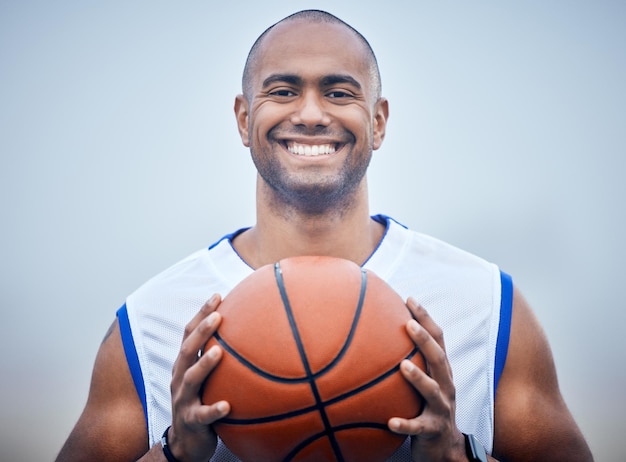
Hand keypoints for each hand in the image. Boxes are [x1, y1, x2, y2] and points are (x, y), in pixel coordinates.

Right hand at [167, 294, 230, 461]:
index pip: (189, 334)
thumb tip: (251, 334)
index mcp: (184, 366)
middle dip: (201, 331)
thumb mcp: (207, 379)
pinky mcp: (191, 421)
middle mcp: (180, 378)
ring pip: (190, 379)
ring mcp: (183, 400)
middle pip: (187, 350)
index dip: (201, 314)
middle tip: (218, 315)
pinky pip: (203, 415)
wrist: (185, 443)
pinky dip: (214, 409)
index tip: (217, 295)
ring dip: (204, 365)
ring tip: (219, 352)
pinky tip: (228, 405)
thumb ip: (220, 358)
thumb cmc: (201, 402)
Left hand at [388, 298, 465, 461]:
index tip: (409, 298)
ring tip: (402, 366)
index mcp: (442, 372)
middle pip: (439, 359)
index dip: (426, 318)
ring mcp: (441, 409)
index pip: (438, 339)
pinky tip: (390, 421)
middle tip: (408, 324)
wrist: (445, 448)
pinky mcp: (433, 431)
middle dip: (425, 340)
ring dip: (418, 378)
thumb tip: (374, 334)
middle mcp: (445, 387)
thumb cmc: (426, 408)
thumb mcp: (422, 382)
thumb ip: (408, 359)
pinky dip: (406, 424)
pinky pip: (418, 427)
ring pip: (433, 391)